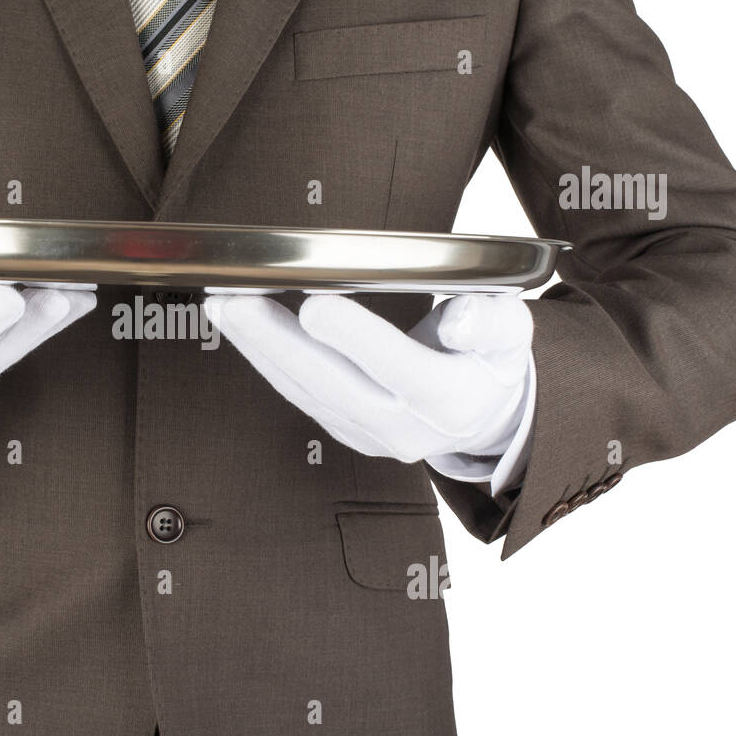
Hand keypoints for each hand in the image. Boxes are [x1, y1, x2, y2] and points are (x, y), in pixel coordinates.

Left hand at [203, 293, 532, 463]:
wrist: (482, 417)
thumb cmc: (490, 361)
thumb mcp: (512, 337)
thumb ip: (494, 322)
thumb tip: (462, 318)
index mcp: (447, 401)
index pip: (397, 367)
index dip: (356, 338)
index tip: (316, 304)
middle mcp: (401, 427)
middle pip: (330, 384)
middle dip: (276, 342)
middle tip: (235, 301)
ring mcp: (365, 434)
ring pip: (303, 390)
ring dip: (258, 349)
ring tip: (222, 305)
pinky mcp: (341, 430)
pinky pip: (297, 394)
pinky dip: (265, 359)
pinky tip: (239, 326)